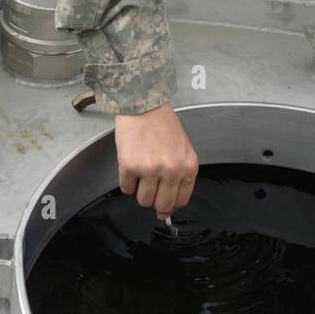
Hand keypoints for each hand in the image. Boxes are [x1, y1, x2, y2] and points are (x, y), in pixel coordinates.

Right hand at [115, 103, 198, 218]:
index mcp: (188, 167)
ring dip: (139, 190)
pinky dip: (127, 181)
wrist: (144, 105)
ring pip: (143, 200)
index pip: (180, 200)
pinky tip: (131, 165)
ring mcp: (150, 169)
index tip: (163, 203)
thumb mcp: (182, 150)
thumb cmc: (162, 124)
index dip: (169, 204)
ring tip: (140, 171)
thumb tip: (167, 208)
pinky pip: (126, 188)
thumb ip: (179, 176)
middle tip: (149, 186)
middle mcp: (172, 170)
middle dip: (154, 201)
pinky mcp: (130, 166)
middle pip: (162, 205)